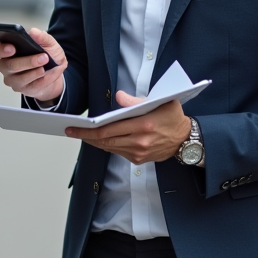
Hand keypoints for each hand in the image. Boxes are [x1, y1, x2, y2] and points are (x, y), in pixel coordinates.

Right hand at [0, 27, 66, 102]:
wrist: (54, 73)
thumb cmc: (47, 56)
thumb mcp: (49, 43)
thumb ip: (42, 37)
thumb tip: (33, 32)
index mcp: (7, 50)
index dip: (1, 49)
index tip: (12, 47)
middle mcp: (6, 65)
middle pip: (8, 65)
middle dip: (26, 61)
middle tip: (42, 57)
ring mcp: (12, 79)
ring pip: (19, 78)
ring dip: (34, 71)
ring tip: (45, 66)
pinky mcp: (21, 89)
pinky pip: (29, 86)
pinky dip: (39, 80)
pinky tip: (45, 74)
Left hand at [66, 91, 192, 164]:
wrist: (185, 139)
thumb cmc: (172, 117)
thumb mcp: (160, 101)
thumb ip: (136, 101)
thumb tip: (119, 97)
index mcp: (143, 125)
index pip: (107, 130)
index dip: (87, 130)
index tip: (73, 127)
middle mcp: (139, 141)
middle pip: (104, 141)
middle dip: (86, 136)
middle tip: (71, 131)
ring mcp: (138, 153)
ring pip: (109, 148)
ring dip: (95, 141)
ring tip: (83, 133)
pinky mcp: (138, 159)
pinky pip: (117, 152)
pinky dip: (107, 145)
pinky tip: (100, 139)